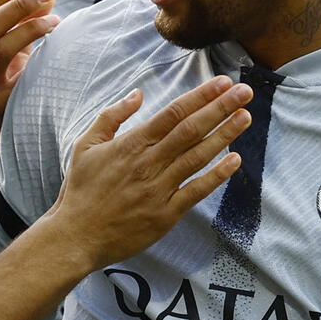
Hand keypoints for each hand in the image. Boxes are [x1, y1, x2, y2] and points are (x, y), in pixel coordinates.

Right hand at [44, 76, 251, 269]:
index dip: (200, 96)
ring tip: (245, 117)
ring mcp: (158, 189)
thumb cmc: (80, 190)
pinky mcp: (165, 214)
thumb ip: (112, 116)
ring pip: (197, 156)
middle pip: (191, 130)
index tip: (222, 83)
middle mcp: (148, 163)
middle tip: (244, 92)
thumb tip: (138, 93)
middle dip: (220, 108)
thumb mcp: (85, 145)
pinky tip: (235, 160)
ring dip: (224, 135)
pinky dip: (217, 175)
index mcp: (130, 145)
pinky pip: (196, 191)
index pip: (172, 113)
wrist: (75, 236)